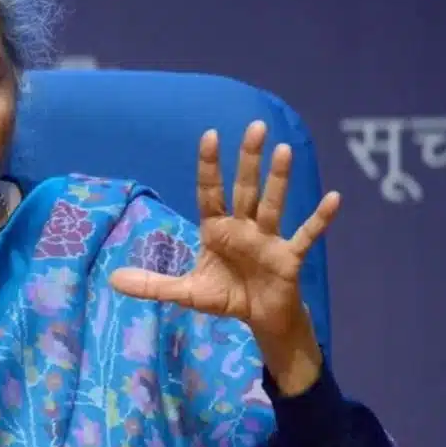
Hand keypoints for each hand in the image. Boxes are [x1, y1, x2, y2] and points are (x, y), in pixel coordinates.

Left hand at [110, 121, 338, 393]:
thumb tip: (112, 279)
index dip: (210, 166)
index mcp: (217, 229)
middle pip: (245, 188)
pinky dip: (319, 219)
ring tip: (284, 149)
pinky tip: (333, 198)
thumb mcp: (185, 292)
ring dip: (279, 179)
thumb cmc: (225, 296)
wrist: (259, 320)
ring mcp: (268, 240)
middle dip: (248, 159)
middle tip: (255, 126)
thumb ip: (152, 284)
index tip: (210, 135)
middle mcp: (243, 227)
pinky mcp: (288, 258)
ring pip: (273, 204)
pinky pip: (305, 235)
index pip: (210, 191)